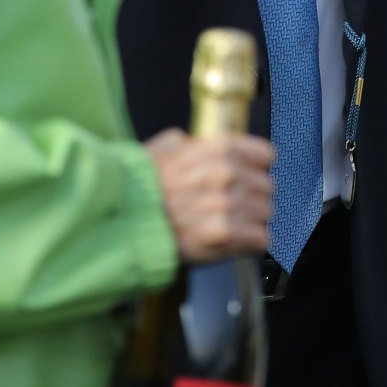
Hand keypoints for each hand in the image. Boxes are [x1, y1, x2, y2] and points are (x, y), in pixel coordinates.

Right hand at [144, 128, 274, 264]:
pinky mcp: (225, 235)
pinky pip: (260, 238)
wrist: (120, 223)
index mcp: (219, 148)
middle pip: (266, 187)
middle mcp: (228, 173)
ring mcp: (228, 204)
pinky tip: (233, 241)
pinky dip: (250, 243)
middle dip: (253, 197)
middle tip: (232, 207)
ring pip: (265, 213)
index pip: (266, 156)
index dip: (256, 168)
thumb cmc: (137, 188)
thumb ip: (190, 144)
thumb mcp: (163, 149)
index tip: (248, 178)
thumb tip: (197, 144)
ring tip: (230, 226)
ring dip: (251, 221)